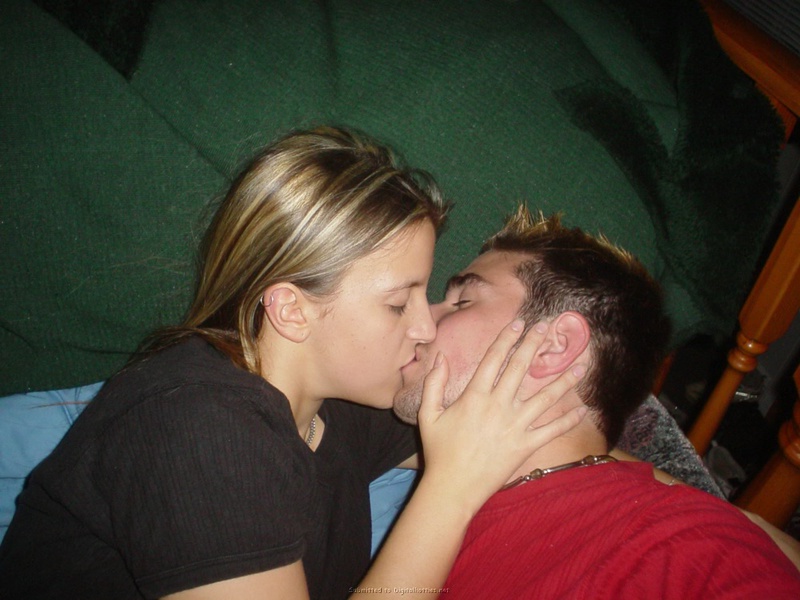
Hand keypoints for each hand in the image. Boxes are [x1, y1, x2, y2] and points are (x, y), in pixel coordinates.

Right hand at [416, 319, 585, 515]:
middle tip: (549, 327)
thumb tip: (440, 356)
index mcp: (474, 396)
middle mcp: (498, 406)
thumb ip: (434, 383)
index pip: (493, 359)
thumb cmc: (439, 451)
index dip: (507, 338)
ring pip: (545, 397)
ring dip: (564, 380)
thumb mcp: (429, 414)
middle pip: (521, 368)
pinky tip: (583, 409)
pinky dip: (569, 420)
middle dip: (535, 345)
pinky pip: (552, 430)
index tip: (519, 323)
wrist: (453, 488)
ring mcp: (515, 426)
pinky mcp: (526, 446)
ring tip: (580, 364)